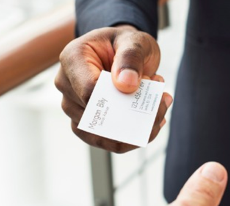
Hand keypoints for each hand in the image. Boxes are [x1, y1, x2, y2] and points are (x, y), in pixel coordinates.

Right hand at [55, 25, 172, 152]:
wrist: (122, 52)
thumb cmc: (124, 44)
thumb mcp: (134, 40)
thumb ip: (131, 57)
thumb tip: (126, 85)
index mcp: (73, 58)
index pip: (88, 90)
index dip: (117, 99)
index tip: (148, 87)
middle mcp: (67, 84)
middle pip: (95, 115)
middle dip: (133, 115)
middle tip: (163, 102)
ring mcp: (73, 106)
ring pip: (100, 134)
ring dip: (136, 129)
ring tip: (160, 108)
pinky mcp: (85, 123)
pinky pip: (105, 141)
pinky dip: (131, 137)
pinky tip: (153, 122)